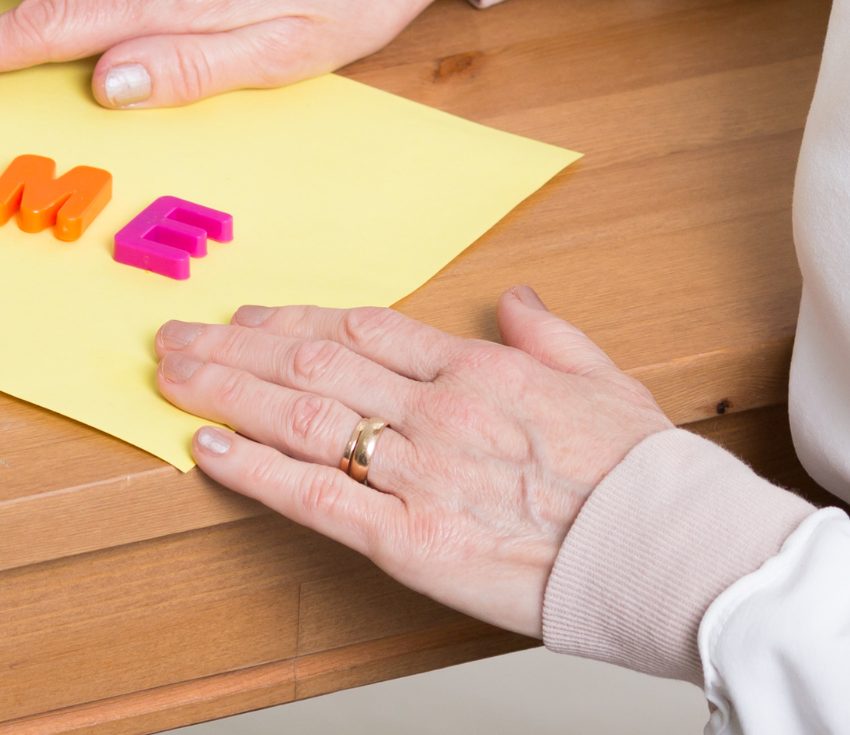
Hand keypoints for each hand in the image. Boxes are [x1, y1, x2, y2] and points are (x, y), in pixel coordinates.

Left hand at [155, 292, 672, 633]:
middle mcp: (438, 410)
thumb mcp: (608, 381)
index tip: (254, 315)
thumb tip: (516, 299)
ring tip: (172, 374)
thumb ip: (550, 335)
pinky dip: (252, 469)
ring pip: (299, 416)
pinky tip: (207, 447)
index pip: (366, 329)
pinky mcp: (410, 541)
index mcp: (481, 370)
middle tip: (179, 336)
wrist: (677, 550)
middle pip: (314, 360)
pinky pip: (313, 496)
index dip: (297, 319)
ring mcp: (419, 472)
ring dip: (225, 390)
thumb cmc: (650, 479)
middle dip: (236, 346)